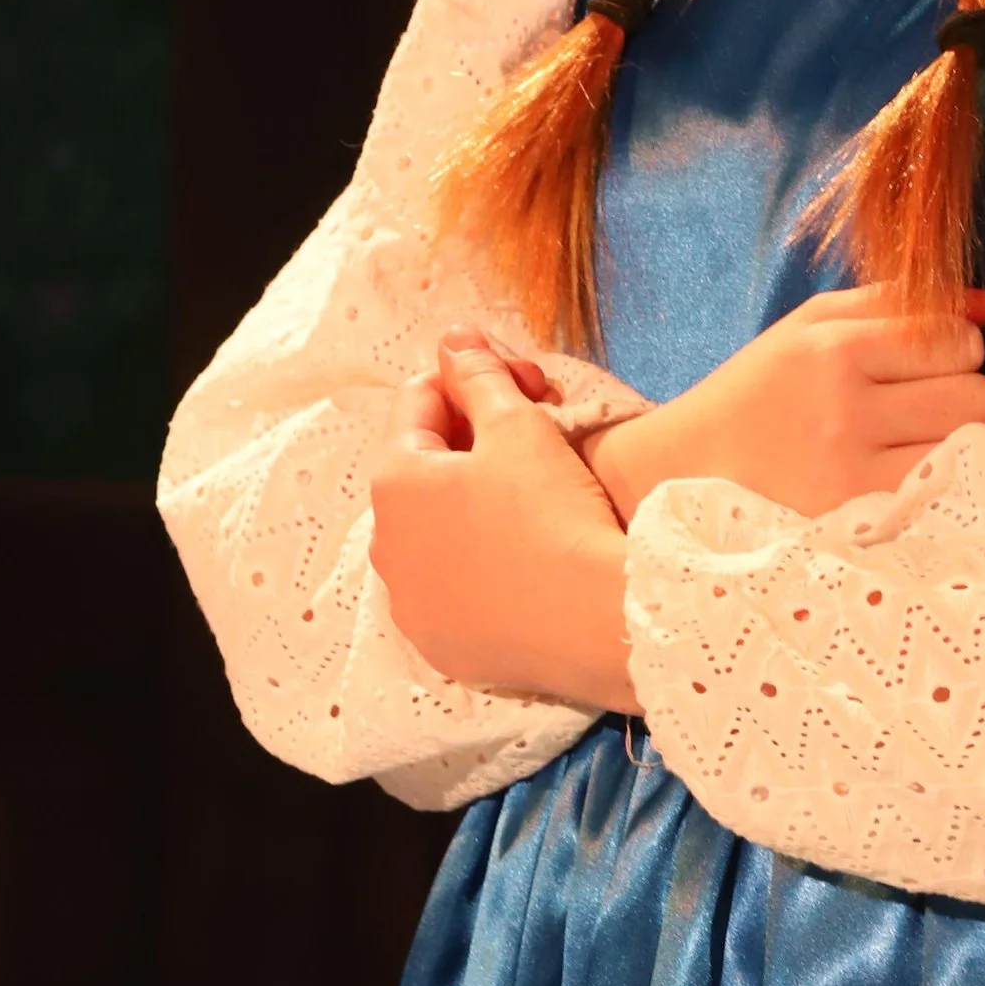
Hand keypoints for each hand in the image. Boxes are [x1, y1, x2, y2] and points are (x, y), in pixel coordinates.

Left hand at [370, 333, 639, 706]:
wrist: (599, 620)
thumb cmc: (554, 510)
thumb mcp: (519, 426)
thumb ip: (478, 375)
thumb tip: (453, 338)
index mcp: (393, 482)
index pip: (418, 403)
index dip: (469, 379)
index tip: (518, 380)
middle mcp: (385, 547)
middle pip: (422, 470)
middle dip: (470, 442)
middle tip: (534, 432)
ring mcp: (410, 606)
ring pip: (434, 533)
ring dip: (469, 504)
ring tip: (529, 494)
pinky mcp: (441, 647)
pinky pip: (452, 590)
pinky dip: (477, 565)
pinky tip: (522, 557)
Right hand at [583, 284, 984, 524]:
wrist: (685, 470)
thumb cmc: (761, 390)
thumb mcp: (812, 325)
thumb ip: (898, 303)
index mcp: (831, 348)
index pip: (951, 337)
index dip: (958, 347)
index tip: (934, 360)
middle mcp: (844, 407)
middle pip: (974, 394)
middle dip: (965, 393)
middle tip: (928, 404)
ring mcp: (850, 471)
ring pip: (967, 447)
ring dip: (959, 441)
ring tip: (920, 440)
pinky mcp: (853, 519)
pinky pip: (940, 493)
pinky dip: (940, 481)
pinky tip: (910, 475)